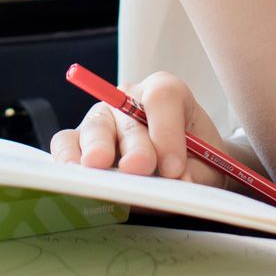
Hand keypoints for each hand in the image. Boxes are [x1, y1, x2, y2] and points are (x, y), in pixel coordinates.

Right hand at [50, 71, 231, 186]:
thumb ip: (197, 173)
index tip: (174, 168)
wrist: (186, 168)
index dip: (166, 131)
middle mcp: (129, 99)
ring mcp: (102, 118)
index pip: (162, 98)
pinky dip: (67, 159)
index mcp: (166, 93)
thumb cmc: (196, 159)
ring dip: (97, 150)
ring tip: (98, 170)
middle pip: (125, 113)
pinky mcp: (81, 141)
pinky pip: (66, 143)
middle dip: (134, 145)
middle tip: (139, 168)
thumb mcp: (209, 165)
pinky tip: (75, 178)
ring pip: (94, 127)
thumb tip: (179, 182)